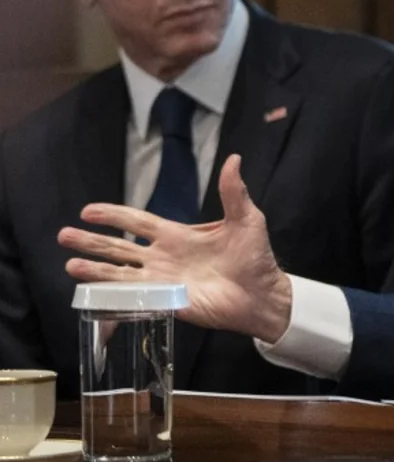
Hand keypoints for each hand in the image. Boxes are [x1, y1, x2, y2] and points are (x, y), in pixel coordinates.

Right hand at [58, 155, 293, 343]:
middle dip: (92, 241)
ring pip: (119, 274)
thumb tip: (234, 158)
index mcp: (177, 235)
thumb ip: (234, 192)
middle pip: (119, 247)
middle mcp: (163, 258)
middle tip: (63, 235)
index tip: (87, 211)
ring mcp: (162, 282)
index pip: (137, 222)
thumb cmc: (255, 257)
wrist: (263, 294)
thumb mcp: (246, 219)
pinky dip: (112, 298)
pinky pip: (133, 300)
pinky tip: (91, 295)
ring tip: (69, 264)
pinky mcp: (166, 303)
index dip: (113, 215)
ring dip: (94, 269)